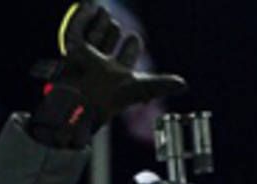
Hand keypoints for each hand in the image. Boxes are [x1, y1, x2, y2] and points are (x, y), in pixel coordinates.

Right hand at [29, 2, 186, 147]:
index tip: (134, 37)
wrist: (85, 101)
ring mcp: (86, 61)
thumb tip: (184, 84)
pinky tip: (87, 6)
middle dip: (111, 35)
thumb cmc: (112, 98)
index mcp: (118, 78)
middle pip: (107, 48)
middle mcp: (101, 69)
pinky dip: (81, 18)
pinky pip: (75, 32)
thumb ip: (161, 85)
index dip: (130, 48)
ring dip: (98, 24)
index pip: (125, 60)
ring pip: (92, 39)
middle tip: (116, 24)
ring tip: (103, 10)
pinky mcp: (71, 53)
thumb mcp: (141, 88)